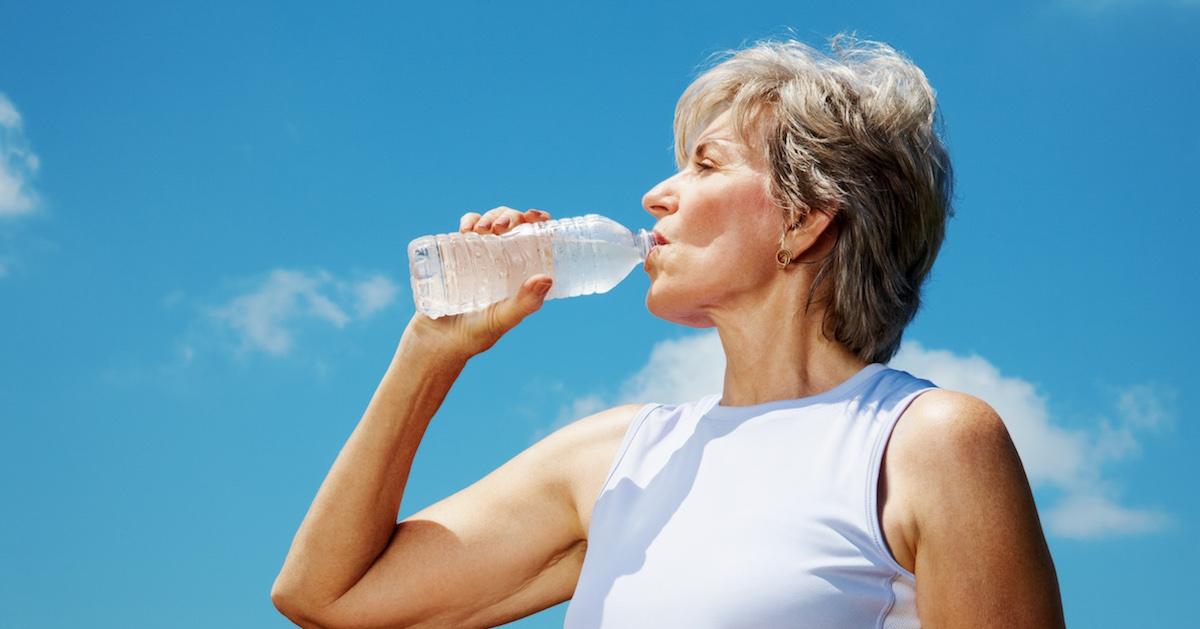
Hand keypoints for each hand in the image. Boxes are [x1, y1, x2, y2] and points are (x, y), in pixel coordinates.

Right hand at [405, 207, 555, 358]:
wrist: (435, 341)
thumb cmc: (474, 336)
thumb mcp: (502, 319)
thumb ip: (524, 303)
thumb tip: (547, 278)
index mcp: (522, 275)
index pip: (538, 241)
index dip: (540, 222)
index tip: (536, 216)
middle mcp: (504, 263)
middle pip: (515, 226)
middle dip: (511, 216)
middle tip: (502, 227)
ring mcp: (481, 256)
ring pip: (492, 223)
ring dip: (491, 216)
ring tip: (482, 229)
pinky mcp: (458, 255)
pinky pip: (467, 228)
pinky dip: (469, 220)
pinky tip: (467, 228)